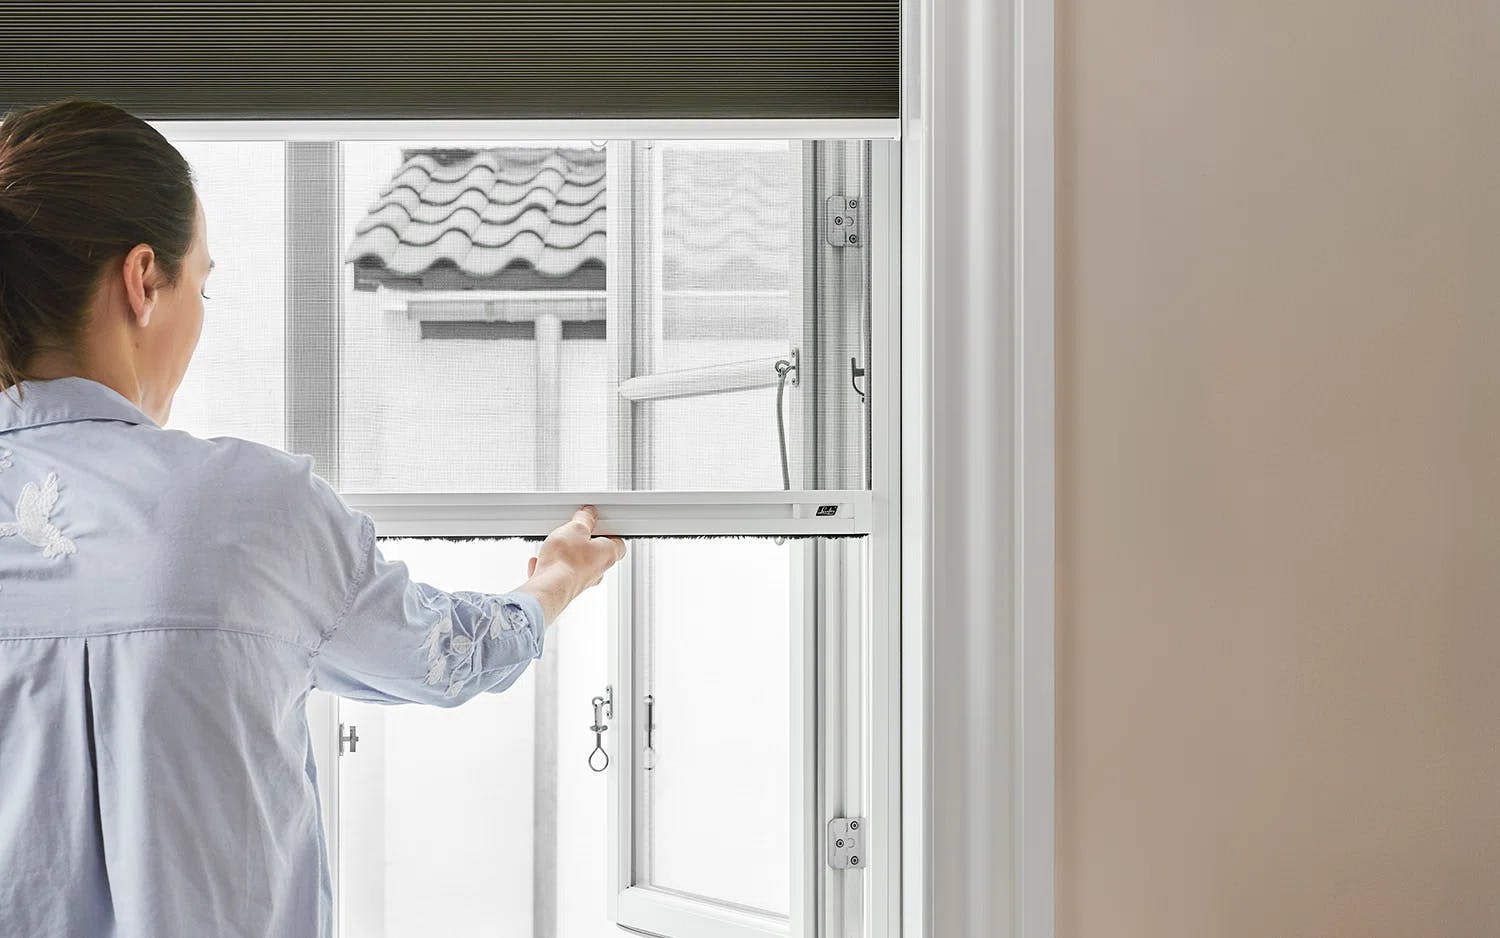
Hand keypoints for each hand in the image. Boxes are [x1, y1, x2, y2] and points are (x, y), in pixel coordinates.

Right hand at [519, 506, 625, 624]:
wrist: (549, 588)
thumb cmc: (566, 562)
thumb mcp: (576, 529)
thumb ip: (584, 519)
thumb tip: (589, 514)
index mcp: (608, 555)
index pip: (618, 543)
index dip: (608, 532)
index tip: (596, 523)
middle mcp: (598, 571)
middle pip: (596, 553)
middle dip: (583, 542)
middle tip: (574, 532)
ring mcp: (582, 581)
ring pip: (576, 564)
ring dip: (565, 555)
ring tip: (554, 546)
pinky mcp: (566, 589)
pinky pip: (558, 574)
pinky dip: (550, 567)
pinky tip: (539, 561)